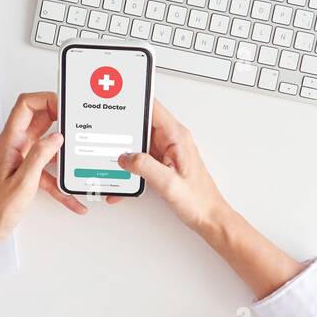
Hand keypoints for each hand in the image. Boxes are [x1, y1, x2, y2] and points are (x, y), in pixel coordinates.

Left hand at [0, 92, 82, 305]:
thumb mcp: (23, 182)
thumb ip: (40, 156)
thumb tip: (56, 137)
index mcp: (10, 141)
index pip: (26, 105)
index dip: (45, 99)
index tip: (64, 107)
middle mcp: (16, 145)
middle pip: (40, 120)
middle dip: (61, 121)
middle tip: (77, 125)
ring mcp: (22, 157)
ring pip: (47, 144)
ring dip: (64, 152)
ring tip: (79, 156)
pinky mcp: (27, 171)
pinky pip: (48, 170)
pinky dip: (61, 181)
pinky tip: (72, 197)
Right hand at [112, 100, 301, 298]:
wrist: (209, 218)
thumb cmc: (198, 200)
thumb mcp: (168, 184)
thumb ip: (144, 166)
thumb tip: (125, 157)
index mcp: (176, 136)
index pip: (153, 107)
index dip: (134, 100)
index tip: (117, 99)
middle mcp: (172, 140)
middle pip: (141, 124)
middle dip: (122, 130)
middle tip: (107, 136)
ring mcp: (166, 151)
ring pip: (138, 142)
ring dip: (124, 152)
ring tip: (112, 161)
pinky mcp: (162, 163)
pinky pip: (140, 159)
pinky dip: (130, 168)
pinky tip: (123, 180)